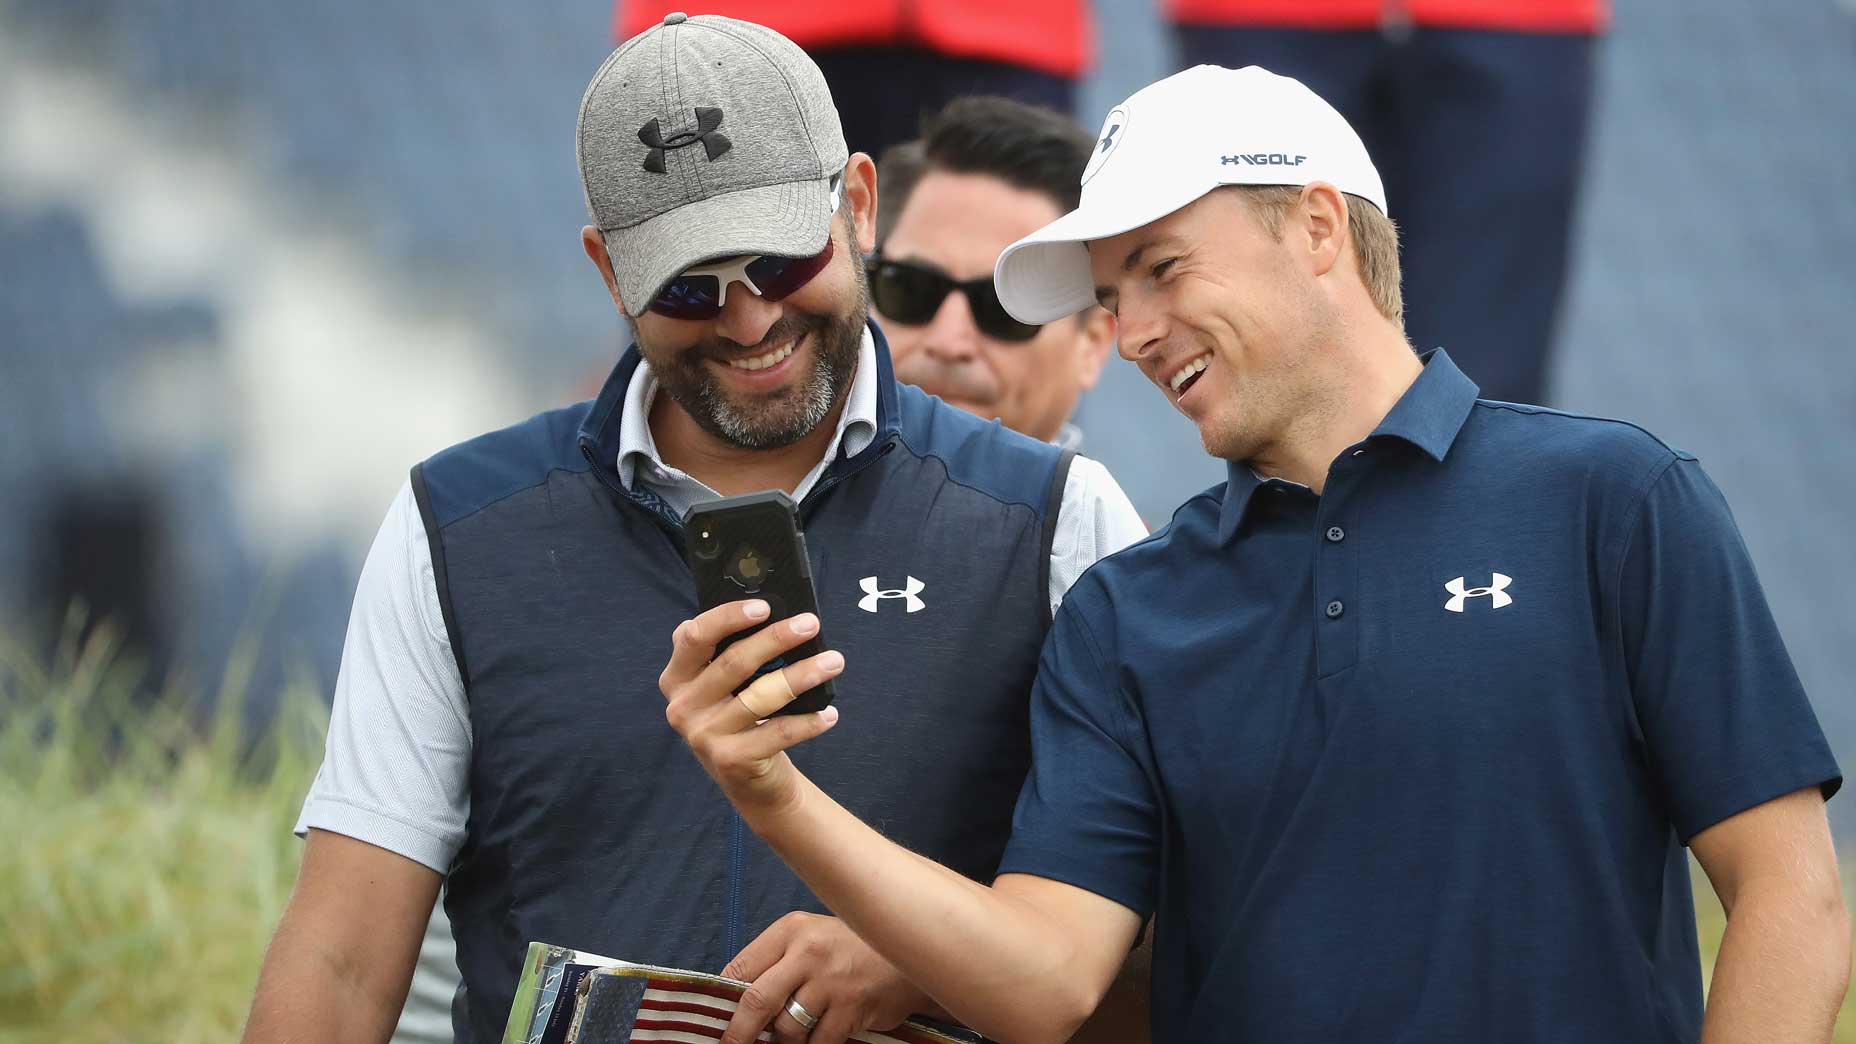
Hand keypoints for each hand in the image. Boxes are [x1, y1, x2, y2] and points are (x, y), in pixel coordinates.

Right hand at [660, 599, 845, 817]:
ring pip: (761, 696)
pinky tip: (829, 712)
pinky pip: (778, 732)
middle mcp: (683, 706)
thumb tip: (783, 618)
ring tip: (833, 662)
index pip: (693, 636)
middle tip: (810, 624)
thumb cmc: (741, 717)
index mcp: (677, 676)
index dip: (727, 617)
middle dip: (776, 638)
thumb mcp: (727, 685)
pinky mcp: (730, 760)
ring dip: (802, 675)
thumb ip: (735, 651)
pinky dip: (808, 721)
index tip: (764, 606)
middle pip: (734, 662)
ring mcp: (704, 735)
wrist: (748, 780)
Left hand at [721, 912, 933, 1043]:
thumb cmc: (853, 947)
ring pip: (788, 1029)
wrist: (911, 952)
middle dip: (738, 1034)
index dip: (723, 1001)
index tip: (716, 1023)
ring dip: (787, 1041)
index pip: (741, 968)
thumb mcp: (812, 938)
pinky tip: (821, 1036)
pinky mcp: (852, 1007)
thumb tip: (738, 1000)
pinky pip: (819, 1042)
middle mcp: (808, 951)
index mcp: (791, 929)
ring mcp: (831, 980)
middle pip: (755, 1001)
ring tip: (798, 1034)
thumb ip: (778, 961)